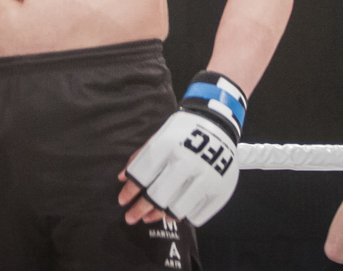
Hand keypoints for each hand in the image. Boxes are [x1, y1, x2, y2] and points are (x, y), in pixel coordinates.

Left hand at [120, 73, 245, 226]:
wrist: (218, 124)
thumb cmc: (183, 131)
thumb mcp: (159, 136)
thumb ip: (140, 157)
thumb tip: (122, 178)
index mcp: (169, 146)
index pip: (143, 174)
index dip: (129, 191)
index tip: (122, 201)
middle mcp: (188, 163)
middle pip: (158, 195)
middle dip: (139, 209)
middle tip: (130, 217)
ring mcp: (207, 178)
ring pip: (177, 208)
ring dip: (158, 215)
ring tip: (147, 219)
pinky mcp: (221, 190)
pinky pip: (198, 214)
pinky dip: (182, 217)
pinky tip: (171, 216)